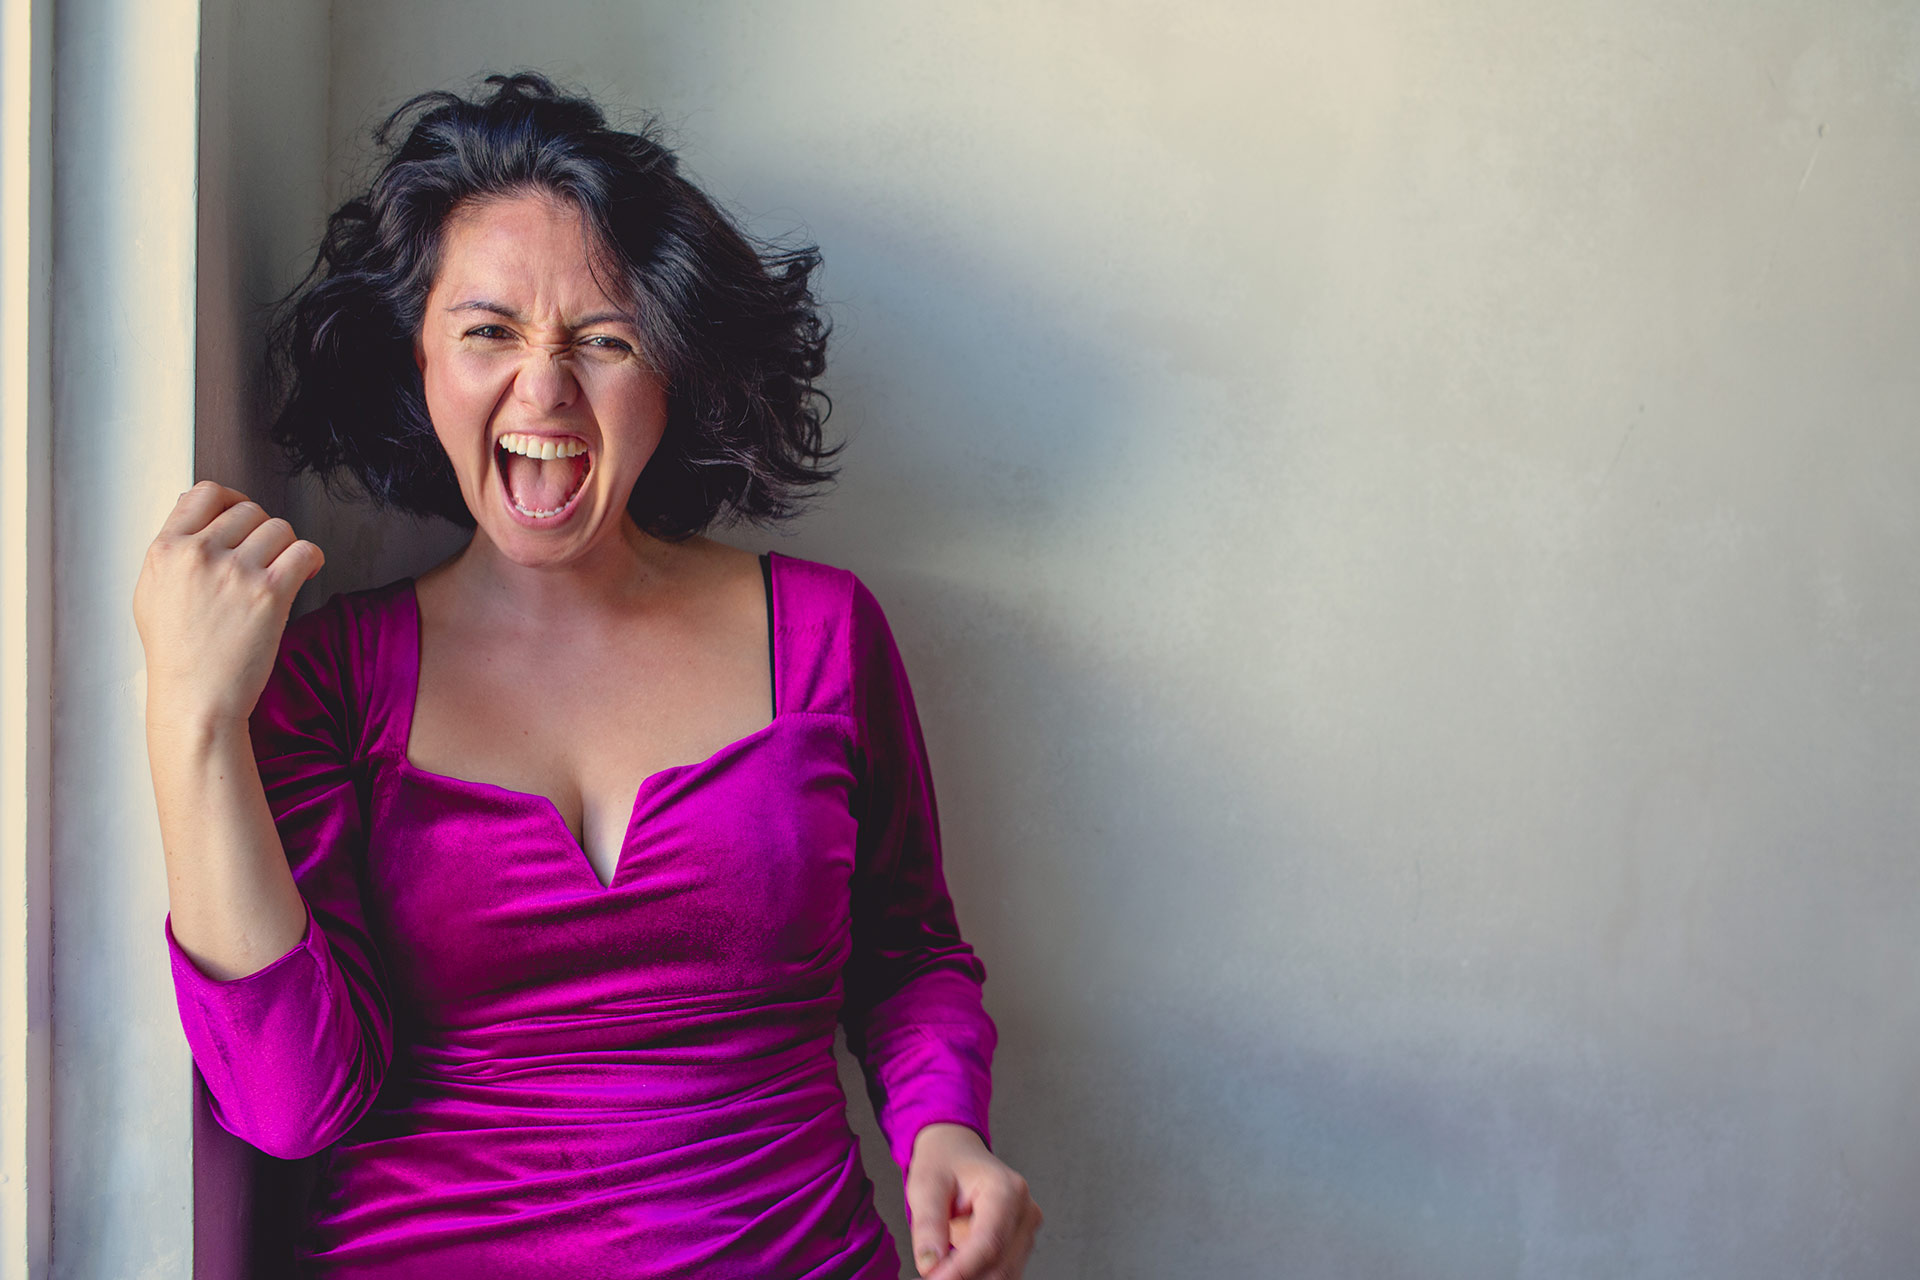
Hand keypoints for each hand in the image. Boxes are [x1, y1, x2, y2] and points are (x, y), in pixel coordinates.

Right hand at [133, 481, 324, 728]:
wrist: (196, 699)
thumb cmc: (177, 654)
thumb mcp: (151, 592)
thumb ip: (170, 551)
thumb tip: (193, 510)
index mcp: (166, 550)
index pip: (203, 493)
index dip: (231, 499)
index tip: (244, 515)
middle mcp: (199, 554)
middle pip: (249, 510)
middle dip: (263, 531)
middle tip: (266, 557)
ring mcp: (235, 572)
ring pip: (280, 528)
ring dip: (287, 547)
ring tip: (282, 572)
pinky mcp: (270, 593)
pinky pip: (305, 551)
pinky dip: (311, 559)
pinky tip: (305, 574)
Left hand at [905, 1123, 1041, 1279]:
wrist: (956, 1154)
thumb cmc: (945, 1163)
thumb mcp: (925, 1185)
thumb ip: (928, 1224)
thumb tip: (930, 1264)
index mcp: (1006, 1189)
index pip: (989, 1243)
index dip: (961, 1270)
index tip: (933, 1279)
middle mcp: (1025, 1211)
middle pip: (1000, 1266)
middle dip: (963, 1278)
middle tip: (930, 1276)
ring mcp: (1026, 1230)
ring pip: (1002, 1274)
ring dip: (969, 1277)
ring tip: (939, 1268)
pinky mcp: (1020, 1246)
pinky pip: (1000, 1273)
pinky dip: (974, 1275)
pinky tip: (951, 1268)